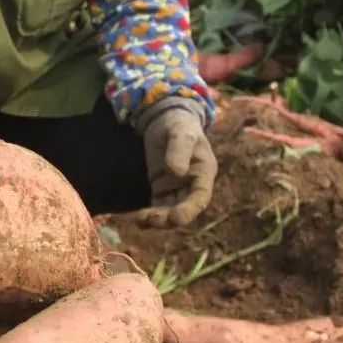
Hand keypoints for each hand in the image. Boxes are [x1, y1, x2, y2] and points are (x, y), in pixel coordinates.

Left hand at [137, 109, 216, 227]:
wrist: (167, 121)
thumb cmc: (180, 125)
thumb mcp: (181, 133)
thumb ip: (180, 149)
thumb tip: (177, 172)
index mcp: (204, 173)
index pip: (200, 198)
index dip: (189, 210)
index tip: (176, 218)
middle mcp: (192, 186)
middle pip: (184, 209)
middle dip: (170, 218)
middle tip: (152, 219)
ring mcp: (177, 189)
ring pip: (170, 211)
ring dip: (158, 219)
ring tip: (140, 220)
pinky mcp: (162, 189)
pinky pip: (158, 206)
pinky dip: (150, 215)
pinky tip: (139, 220)